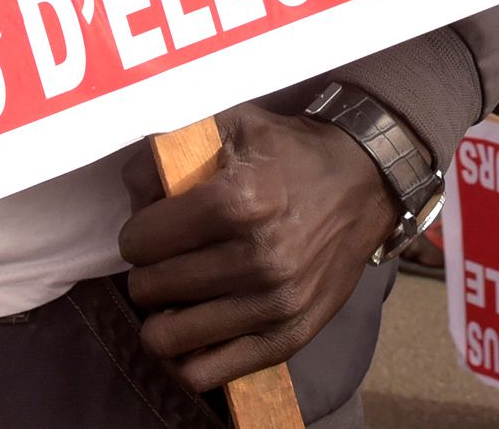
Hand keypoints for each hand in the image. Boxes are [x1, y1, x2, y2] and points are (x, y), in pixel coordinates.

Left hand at [119, 103, 395, 389]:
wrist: (365, 182)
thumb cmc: (290, 153)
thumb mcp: (232, 125)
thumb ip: (170, 149)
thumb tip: (133, 193)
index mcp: (237, 201)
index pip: (140, 240)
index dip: (139, 231)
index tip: (155, 227)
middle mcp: (257, 257)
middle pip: (148, 288)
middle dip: (149, 271)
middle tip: (170, 259)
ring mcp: (274, 303)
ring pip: (166, 338)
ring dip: (164, 315)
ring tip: (179, 296)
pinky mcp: (288, 337)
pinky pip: (205, 374)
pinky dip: (188, 358)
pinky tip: (195, 330)